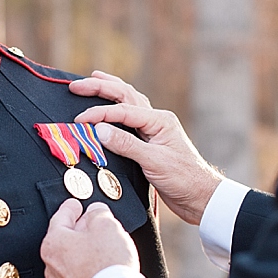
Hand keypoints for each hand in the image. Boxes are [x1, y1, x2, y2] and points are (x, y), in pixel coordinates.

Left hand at [41, 198, 139, 277]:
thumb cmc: (107, 264)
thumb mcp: (106, 225)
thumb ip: (98, 213)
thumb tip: (96, 212)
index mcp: (53, 243)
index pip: (60, 217)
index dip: (70, 208)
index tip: (75, 205)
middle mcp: (52, 265)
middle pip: (64, 239)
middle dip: (79, 229)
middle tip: (92, 222)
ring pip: (71, 259)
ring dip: (84, 250)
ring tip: (103, 245)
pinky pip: (79, 275)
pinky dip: (88, 267)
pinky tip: (102, 264)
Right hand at [69, 71, 224, 224]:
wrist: (200, 197)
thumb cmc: (184, 179)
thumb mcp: (154, 162)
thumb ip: (126, 144)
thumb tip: (99, 130)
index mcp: (159, 120)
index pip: (122, 110)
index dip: (98, 113)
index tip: (79, 120)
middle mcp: (156, 120)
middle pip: (125, 95)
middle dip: (100, 87)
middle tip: (77, 85)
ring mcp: (154, 130)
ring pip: (129, 102)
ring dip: (110, 90)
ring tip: (94, 80)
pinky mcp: (150, 143)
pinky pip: (129, 119)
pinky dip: (116, 109)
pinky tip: (109, 107)